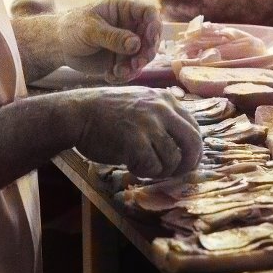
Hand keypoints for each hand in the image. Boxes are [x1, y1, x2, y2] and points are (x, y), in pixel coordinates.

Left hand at [58, 0, 161, 82]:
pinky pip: (131, 69)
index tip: (150, 37)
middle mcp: (130, 26)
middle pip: (151, 37)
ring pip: (143, 56)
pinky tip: (109, 75)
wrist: (59, 45)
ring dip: (135, 66)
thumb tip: (136, 44)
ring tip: (119, 72)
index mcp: (124, 9)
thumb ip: (113, 37)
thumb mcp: (90, 30)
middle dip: (147, 51)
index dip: (154, 23)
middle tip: (138, 63)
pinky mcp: (122, 60)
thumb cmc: (73, 27)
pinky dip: (124, 75)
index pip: (148, 12)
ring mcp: (127, 44)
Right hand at [65, 86, 201, 177]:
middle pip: (192, 142)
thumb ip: (163, 117)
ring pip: (172, 159)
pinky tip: (132, 166)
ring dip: (161, 171)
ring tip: (144, 167)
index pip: (194, 127)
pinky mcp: (135, 141)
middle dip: (188, 163)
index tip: (187, 162)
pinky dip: (144, 172)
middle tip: (178, 173)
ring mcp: (149, 124)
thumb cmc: (108, 113)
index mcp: (166, 99)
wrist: (79, 113)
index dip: (194, 149)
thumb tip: (184, 144)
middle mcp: (161, 109)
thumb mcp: (142, 103)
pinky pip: (153, 167)